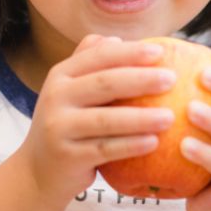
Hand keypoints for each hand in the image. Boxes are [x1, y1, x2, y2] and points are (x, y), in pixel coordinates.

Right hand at [16, 35, 176, 204]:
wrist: (37, 171)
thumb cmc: (68, 124)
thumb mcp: (71, 90)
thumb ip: (90, 63)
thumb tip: (117, 40)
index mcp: (61, 74)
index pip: (98, 56)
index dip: (130, 53)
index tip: (161, 53)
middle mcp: (56, 97)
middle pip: (104, 83)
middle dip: (141, 79)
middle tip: (173, 79)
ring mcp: (59, 127)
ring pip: (106, 119)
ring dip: (141, 117)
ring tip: (170, 117)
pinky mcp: (67, 156)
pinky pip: (105, 149)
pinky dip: (131, 145)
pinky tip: (154, 142)